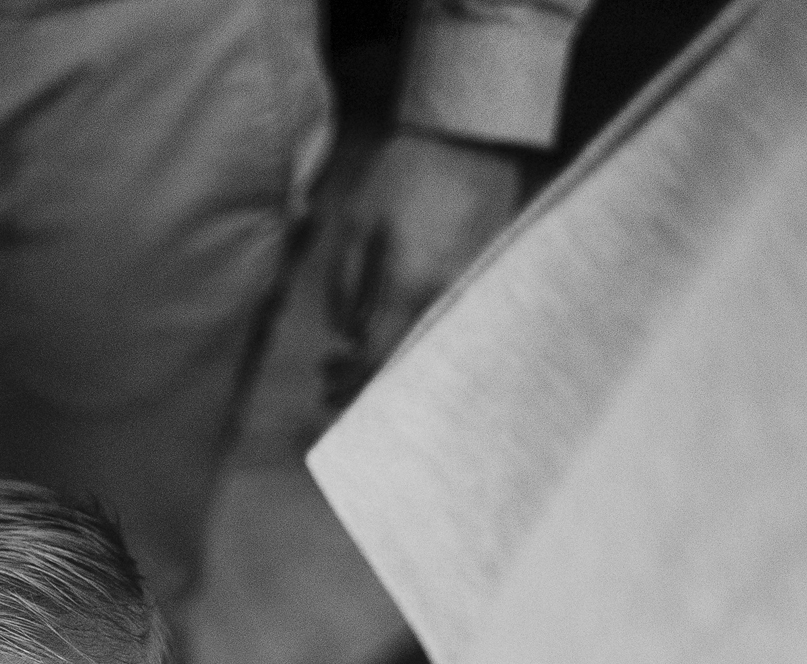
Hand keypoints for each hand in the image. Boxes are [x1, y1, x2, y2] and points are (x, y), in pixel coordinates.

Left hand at [324, 129, 526, 403]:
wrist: (468, 135)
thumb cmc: (401, 174)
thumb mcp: (353, 227)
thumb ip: (344, 290)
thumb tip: (346, 337)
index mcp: (407, 286)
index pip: (373, 359)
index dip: (347, 378)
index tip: (324, 379)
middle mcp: (442, 298)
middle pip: (402, 364)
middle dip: (364, 383)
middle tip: (332, 385)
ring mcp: (468, 290)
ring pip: (426, 348)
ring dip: (390, 362)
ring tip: (356, 359)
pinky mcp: (482, 278)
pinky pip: (445, 325)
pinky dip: (416, 338)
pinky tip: (393, 334)